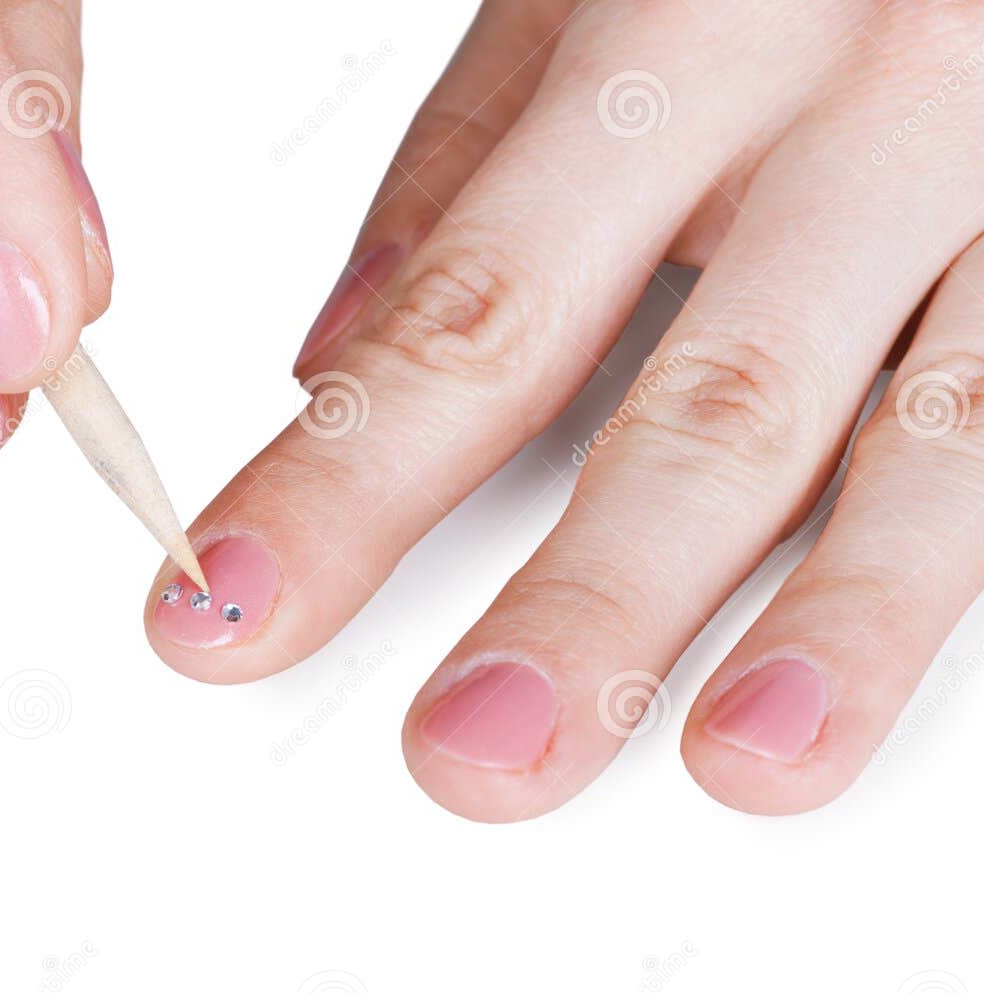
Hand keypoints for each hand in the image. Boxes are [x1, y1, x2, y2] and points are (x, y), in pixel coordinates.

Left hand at [148, 0, 983, 819]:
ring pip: (930, 433)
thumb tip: (330, 357)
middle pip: (701, 401)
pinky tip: (886, 672)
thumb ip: (466, 164)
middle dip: (586, 600)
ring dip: (833, 622)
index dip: (345, 480)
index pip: (478, 309)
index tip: (240, 605)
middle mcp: (864, 110)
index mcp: (691, 36)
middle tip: (475, 748)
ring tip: (740, 762)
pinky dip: (966, 561)